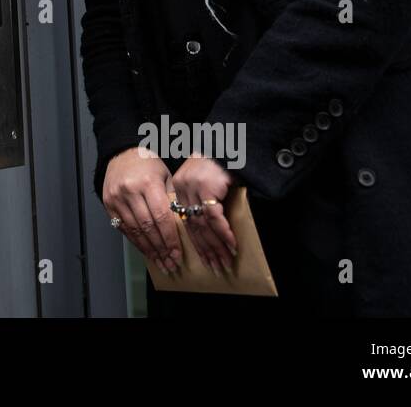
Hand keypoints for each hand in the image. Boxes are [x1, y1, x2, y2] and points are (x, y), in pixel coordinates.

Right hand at [101, 147, 181, 272]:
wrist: (121, 154)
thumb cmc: (148, 165)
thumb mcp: (165, 176)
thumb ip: (172, 199)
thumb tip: (183, 227)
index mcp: (147, 183)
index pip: (161, 217)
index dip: (170, 238)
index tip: (177, 254)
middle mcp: (130, 191)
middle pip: (148, 227)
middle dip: (161, 249)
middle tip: (171, 264)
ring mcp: (116, 198)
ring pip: (135, 231)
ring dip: (149, 250)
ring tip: (161, 263)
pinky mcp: (108, 204)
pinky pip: (123, 228)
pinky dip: (136, 242)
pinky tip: (146, 252)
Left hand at [170, 153, 236, 273]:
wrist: (228, 143)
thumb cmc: (219, 162)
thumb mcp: (205, 181)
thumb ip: (201, 200)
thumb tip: (208, 228)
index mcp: (178, 189)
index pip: (185, 223)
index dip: (195, 244)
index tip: (204, 260)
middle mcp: (183, 189)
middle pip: (193, 227)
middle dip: (207, 250)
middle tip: (216, 267)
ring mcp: (194, 189)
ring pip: (204, 226)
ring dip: (217, 246)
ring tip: (225, 262)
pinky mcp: (207, 188)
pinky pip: (215, 218)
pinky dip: (224, 234)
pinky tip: (232, 246)